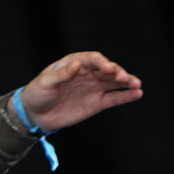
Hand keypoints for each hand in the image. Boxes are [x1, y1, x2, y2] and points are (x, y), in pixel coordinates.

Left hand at [20, 51, 142, 131]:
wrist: (36, 114)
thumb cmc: (37, 93)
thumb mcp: (45, 83)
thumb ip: (61, 75)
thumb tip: (76, 65)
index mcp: (74, 63)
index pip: (93, 59)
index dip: (101, 62)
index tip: (107, 69)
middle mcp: (87, 73)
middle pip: (107, 70)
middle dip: (117, 72)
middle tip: (124, 78)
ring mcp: (93, 88)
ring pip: (114, 82)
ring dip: (126, 82)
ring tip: (137, 84)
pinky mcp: (97, 103)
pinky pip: (114, 98)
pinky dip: (126, 96)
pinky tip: (137, 93)